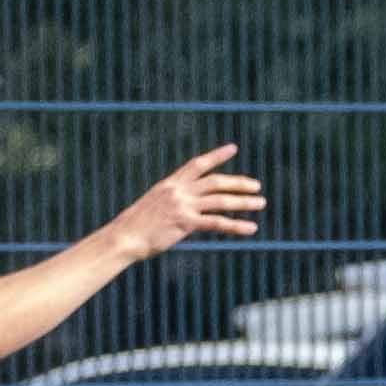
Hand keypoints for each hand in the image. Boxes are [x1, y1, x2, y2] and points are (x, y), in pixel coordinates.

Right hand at [97, 146, 259, 262]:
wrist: (124, 237)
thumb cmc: (137, 225)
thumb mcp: (155, 204)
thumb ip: (173, 200)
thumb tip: (188, 205)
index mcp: (171, 183)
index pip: (198, 164)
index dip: (216, 156)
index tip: (233, 148)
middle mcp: (179, 191)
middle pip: (215, 182)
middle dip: (238, 183)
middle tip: (257, 186)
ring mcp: (182, 206)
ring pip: (221, 201)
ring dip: (244, 202)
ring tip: (261, 203)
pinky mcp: (185, 223)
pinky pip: (216, 223)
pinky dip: (236, 225)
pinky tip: (251, 228)